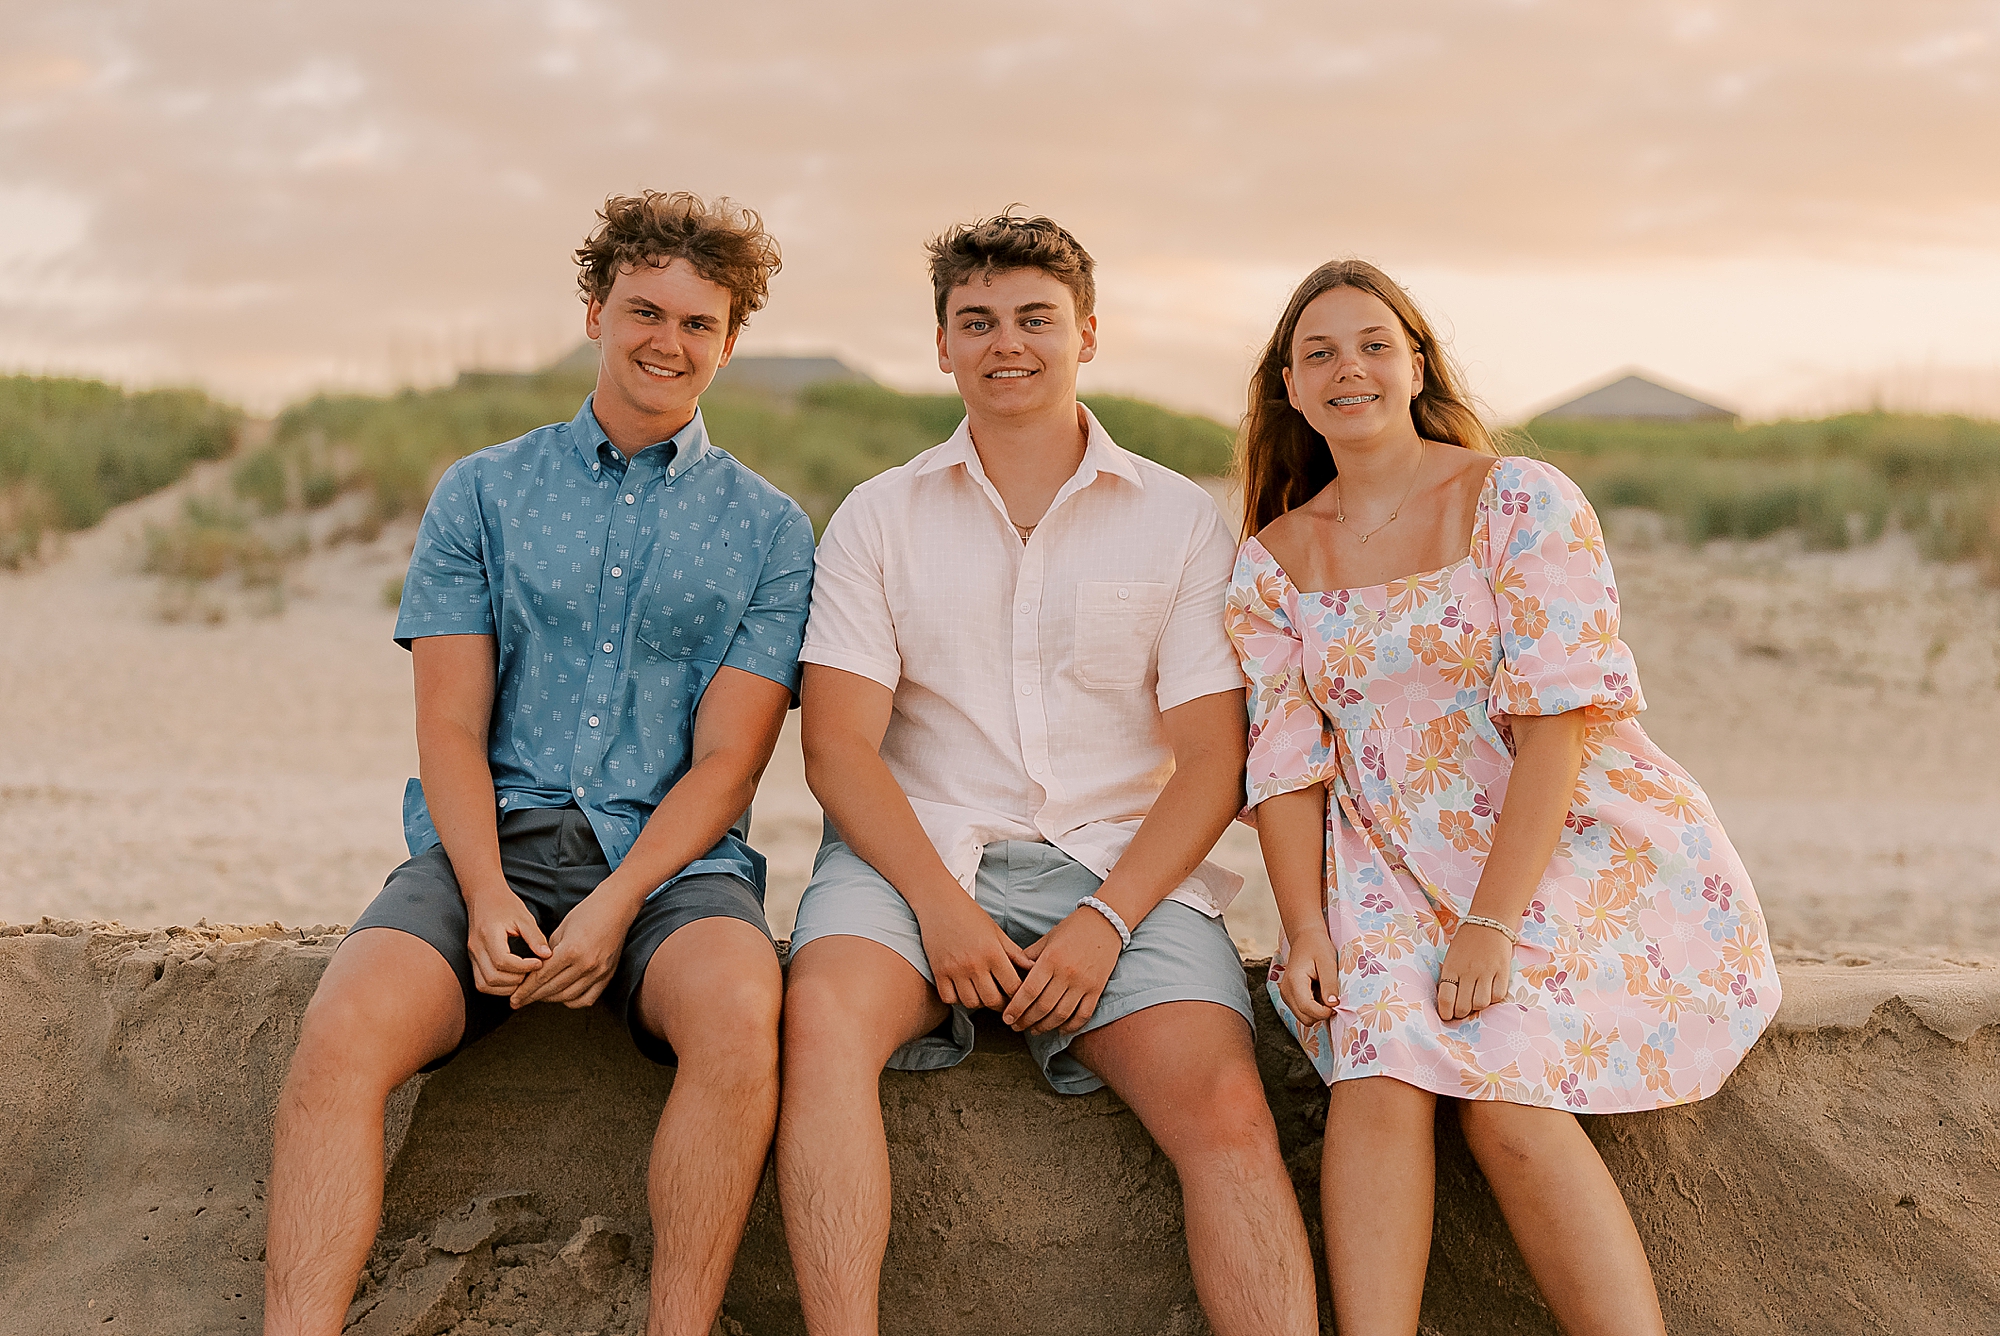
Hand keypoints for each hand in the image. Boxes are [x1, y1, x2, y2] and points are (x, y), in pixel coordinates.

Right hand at [465, 886, 550, 995]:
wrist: (483, 896)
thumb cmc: (505, 904)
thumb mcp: (524, 917)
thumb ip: (535, 937)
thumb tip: (547, 956)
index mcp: (489, 934)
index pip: (503, 961)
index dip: (523, 967)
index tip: (539, 963)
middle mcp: (476, 947)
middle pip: (492, 977)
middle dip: (516, 981)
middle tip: (533, 973)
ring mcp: (472, 955)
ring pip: (484, 985)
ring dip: (506, 988)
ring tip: (524, 978)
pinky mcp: (473, 960)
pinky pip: (481, 982)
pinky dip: (497, 987)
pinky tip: (513, 979)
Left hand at [509, 884, 639, 1009]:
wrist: (617, 907)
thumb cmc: (587, 913)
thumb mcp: (561, 930)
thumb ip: (547, 953)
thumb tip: (535, 972)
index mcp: (571, 950)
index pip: (541, 977)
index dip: (525, 990)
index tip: (514, 998)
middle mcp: (586, 964)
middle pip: (552, 989)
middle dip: (532, 997)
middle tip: (518, 1001)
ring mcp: (599, 972)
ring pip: (567, 997)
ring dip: (550, 999)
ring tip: (538, 996)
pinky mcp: (607, 976)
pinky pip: (587, 999)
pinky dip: (572, 1001)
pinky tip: (562, 996)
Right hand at [916, 889, 1035, 1011]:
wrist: (939, 903)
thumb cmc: (971, 915)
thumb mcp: (997, 932)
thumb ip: (1015, 953)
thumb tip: (1034, 968)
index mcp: (993, 953)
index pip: (1012, 987)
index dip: (1018, 996)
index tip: (1018, 996)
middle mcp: (974, 964)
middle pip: (992, 1001)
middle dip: (1000, 1005)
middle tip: (1002, 1000)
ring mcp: (955, 969)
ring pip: (970, 1003)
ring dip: (978, 1002)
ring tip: (982, 993)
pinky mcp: (938, 972)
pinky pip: (949, 999)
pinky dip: (957, 999)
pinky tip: (962, 989)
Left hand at [1003, 907, 1122, 1034]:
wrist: (1105, 922)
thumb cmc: (1072, 928)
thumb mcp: (1046, 939)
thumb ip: (1029, 957)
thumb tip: (1011, 974)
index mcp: (1051, 959)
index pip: (1029, 991)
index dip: (1016, 1008)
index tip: (1007, 1018)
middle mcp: (1067, 973)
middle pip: (1043, 1006)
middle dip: (1026, 1020)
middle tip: (1016, 1026)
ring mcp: (1083, 983)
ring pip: (1061, 1014)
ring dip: (1044, 1026)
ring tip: (1033, 1029)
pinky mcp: (1097, 989)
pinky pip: (1083, 1015)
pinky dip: (1070, 1026)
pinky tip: (1059, 1029)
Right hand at [1278, 926, 1339, 1022]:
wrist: (1305, 939)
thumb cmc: (1318, 947)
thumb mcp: (1328, 962)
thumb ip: (1330, 984)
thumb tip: (1333, 1005)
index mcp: (1294, 982)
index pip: (1308, 1009)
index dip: (1325, 1012)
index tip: (1337, 1004)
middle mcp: (1286, 992)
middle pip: (1305, 1018)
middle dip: (1321, 1013)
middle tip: (1332, 997)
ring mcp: (1286, 995)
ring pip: (1304, 1017)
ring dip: (1318, 1011)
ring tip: (1325, 992)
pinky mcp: (1289, 997)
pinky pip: (1303, 1012)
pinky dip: (1314, 1008)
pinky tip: (1318, 993)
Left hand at [1437, 921, 1513, 1020]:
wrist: (1489, 922)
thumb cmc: (1466, 942)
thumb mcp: (1451, 958)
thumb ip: (1450, 978)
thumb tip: (1448, 1003)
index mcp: (1451, 967)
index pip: (1446, 998)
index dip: (1446, 1012)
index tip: (1447, 1016)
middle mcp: (1468, 971)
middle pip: (1463, 1006)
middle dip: (1461, 1013)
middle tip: (1462, 1011)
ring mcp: (1487, 971)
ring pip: (1481, 1003)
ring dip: (1477, 1006)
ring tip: (1475, 999)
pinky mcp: (1503, 971)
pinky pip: (1498, 995)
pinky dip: (1494, 998)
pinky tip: (1490, 991)